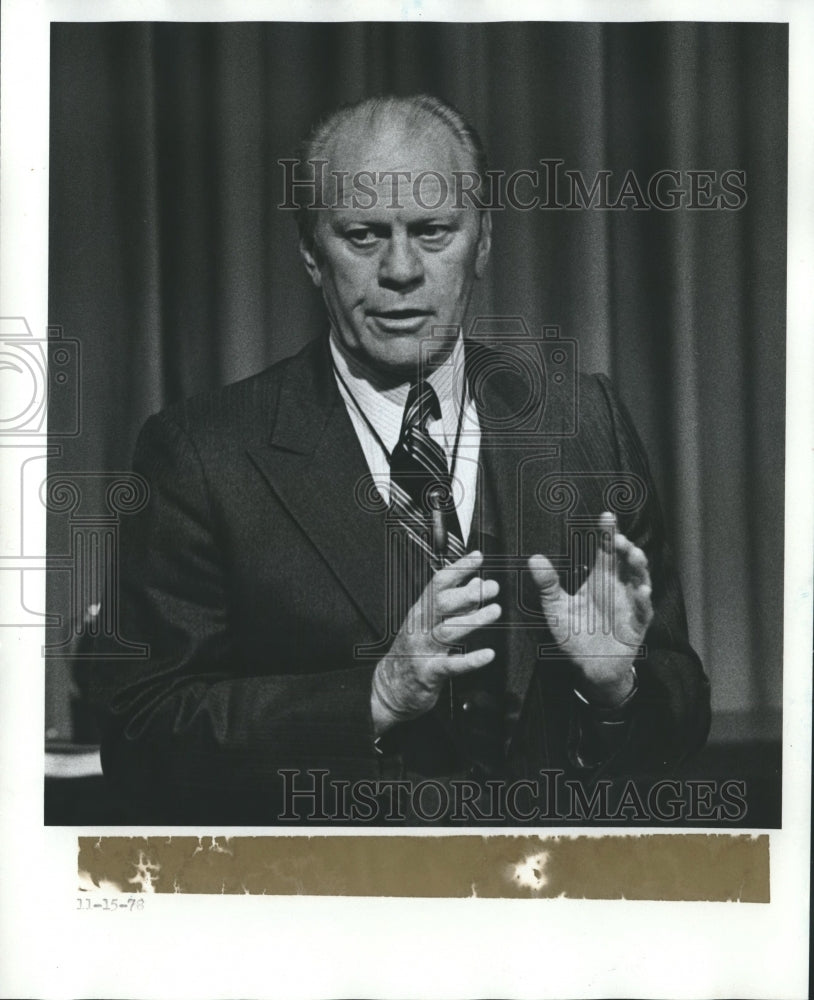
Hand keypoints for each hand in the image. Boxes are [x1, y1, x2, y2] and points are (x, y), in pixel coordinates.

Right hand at [371, 551, 500, 734]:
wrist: (391, 687)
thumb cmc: (413, 650)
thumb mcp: (428, 621)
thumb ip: (453, 601)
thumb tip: (475, 580)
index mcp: (421, 610)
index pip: (439, 582)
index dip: (458, 568)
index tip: (477, 557)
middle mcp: (421, 626)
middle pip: (442, 603)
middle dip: (468, 593)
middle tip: (491, 587)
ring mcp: (424, 649)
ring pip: (448, 630)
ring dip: (473, 619)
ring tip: (494, 612)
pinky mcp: (429, 672)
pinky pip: (451, 665)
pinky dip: (470, 660)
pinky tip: (487, 654)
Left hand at [528, 511, 652, 706]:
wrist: (589, 667)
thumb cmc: (574, 635)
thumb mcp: (556, 608)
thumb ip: (547, 585)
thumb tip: (533, 558)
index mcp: (600, 579)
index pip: (605, 550)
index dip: (608, 533)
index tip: (607, 515)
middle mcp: (618, 587)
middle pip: (626, 560)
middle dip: (625, 547)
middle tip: (618, 539)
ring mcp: (630, 604)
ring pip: (640, 579)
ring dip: (639, 567)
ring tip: (633, 555)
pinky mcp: (637, 624)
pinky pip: (643, 610)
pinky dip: (643, 600)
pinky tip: (641, 590)